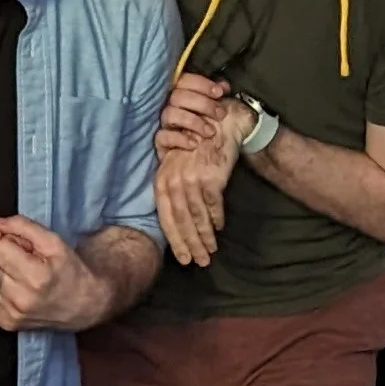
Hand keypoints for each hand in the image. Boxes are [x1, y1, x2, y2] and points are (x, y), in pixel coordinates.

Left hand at [0, 216, 114, 331]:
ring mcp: (11, 314)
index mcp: (36, 277)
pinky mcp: (5, 324)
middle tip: (18, 260)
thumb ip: (22, 226)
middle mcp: (21, 299)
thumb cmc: (70, 271)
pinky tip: (11, 288)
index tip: (20, 246)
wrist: (84, 306)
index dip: (6, 241)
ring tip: (16, 274)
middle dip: (0, 256)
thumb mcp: (54, 242)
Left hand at [155, 122, 240, 266]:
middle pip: (181, 221)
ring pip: (197, 217)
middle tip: (200, 262)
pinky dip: (216, 219)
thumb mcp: (177, 163)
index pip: (166, 217)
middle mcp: (174, 180)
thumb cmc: (198, 144)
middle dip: (191, 244)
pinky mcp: (211, 178)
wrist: (221, 123)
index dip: (175, 240)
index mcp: (162, 179)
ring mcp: (192, 179)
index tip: (183, 258)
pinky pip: (213, 205)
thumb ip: (174, 187)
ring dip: (205, 237)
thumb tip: (178, 217)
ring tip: (212, 251)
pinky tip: (219, 228)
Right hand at [158, 70, 251, 166]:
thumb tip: (224, 86)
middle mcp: (170, 108)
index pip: (184, 80)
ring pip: (169, 114)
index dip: (201, 84)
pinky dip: (179, 138)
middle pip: (177, 96)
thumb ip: (217, 99)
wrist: (203, 167)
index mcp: (183, 96)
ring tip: (210, 132)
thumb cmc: (211, 134)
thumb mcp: (217, 115)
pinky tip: (194, 144)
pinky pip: (162, 137)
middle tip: (221, 114)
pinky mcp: (161, 144)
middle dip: (203, 103)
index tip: (220, 92)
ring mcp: (165, 125)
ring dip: (193, 121)